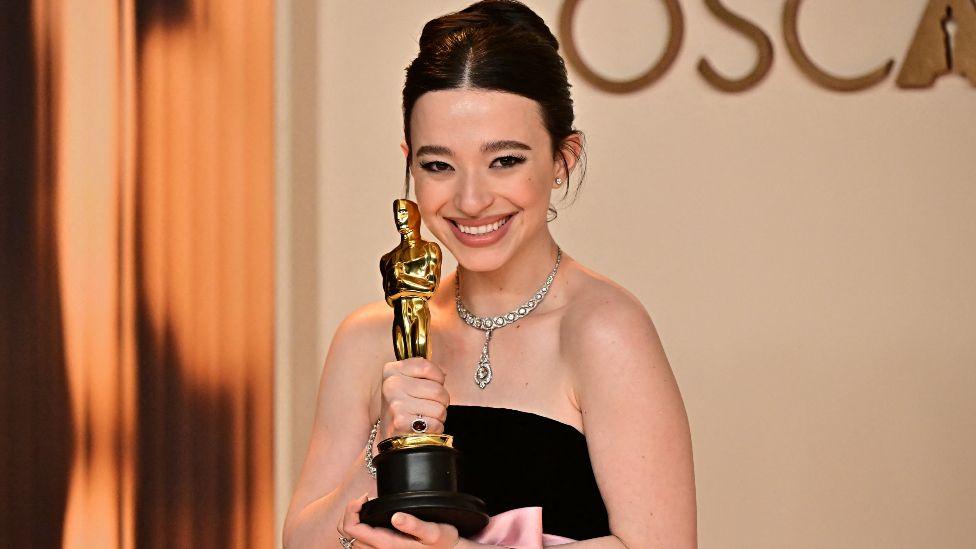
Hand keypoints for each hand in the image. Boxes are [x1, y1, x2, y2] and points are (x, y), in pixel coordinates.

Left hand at [339, 493, 459, 548]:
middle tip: (366, 498)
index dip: (351, 510)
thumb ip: (415, 525)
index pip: (352, 529)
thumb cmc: (443, 543)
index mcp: (386, 544)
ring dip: (354, 519)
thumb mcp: (434, 532)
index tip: (365, 496)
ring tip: (368, 505)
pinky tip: (374, 516)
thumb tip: (396, 516)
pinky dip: (361, 526)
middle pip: (347, 533)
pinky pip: (362, 541)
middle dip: (350, 512)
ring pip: (353, 538)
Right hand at [380, 357, 449, 438]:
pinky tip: (423, 429)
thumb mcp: (407, 384)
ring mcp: (396, 403)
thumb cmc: (404, 410)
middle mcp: (392, 385)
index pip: (428, 367)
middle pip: (438, 389)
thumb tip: (444, 373)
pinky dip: (435, 429)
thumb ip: (424, 374)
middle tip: (428, 408)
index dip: (438, 379)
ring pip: (439, 408)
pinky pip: (435, 424)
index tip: (430, 388)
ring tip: (425, 418)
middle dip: (441, 401)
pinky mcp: (401, 422)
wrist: (391, 439)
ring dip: (438, 417)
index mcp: (392, 370)